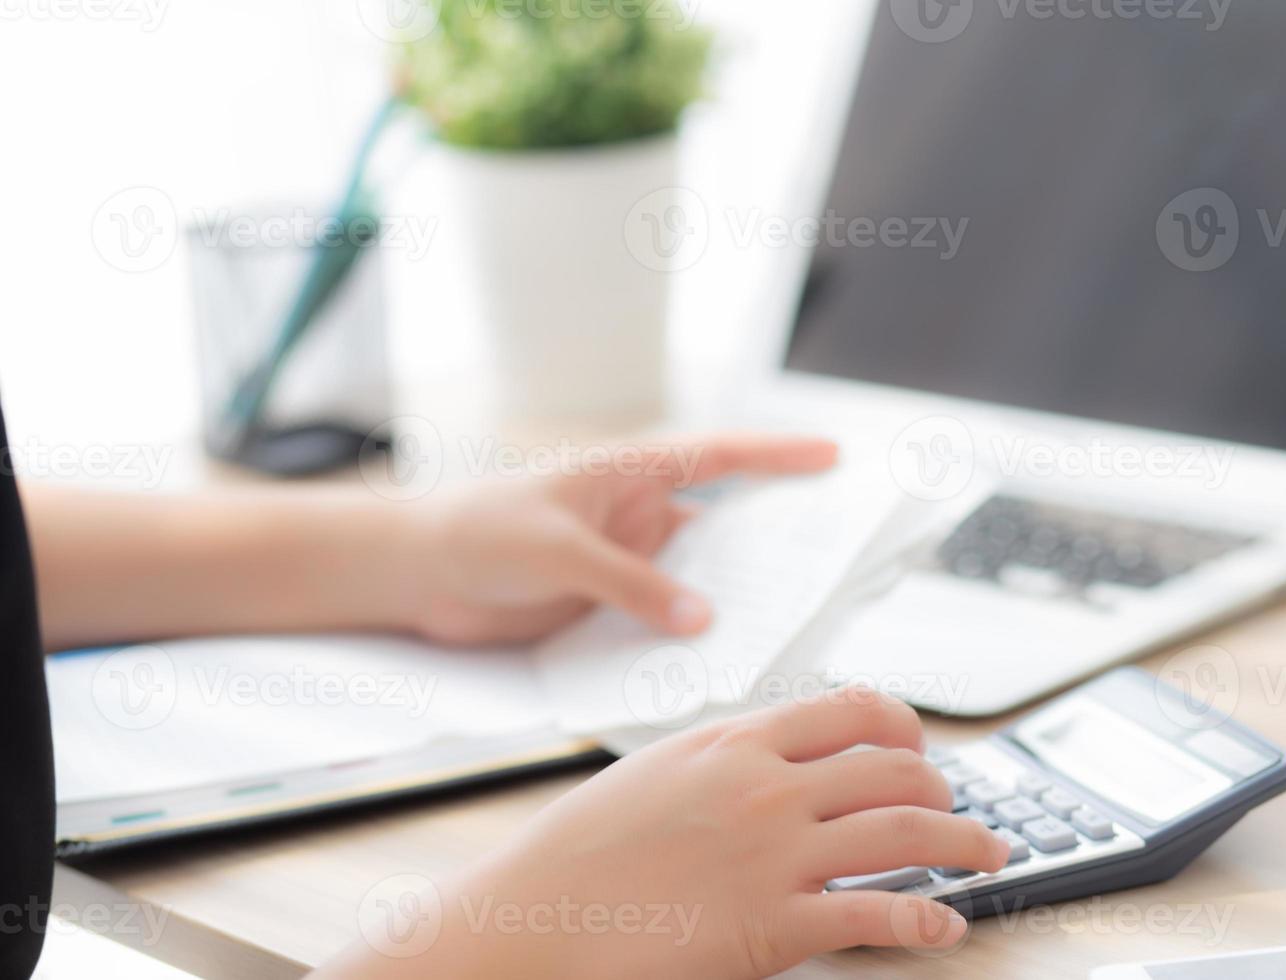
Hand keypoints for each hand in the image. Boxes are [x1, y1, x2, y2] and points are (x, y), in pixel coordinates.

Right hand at [318, 689, 1009, 978]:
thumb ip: (725, 759)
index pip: (850, 711)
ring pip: (905, 835)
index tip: (920, 747)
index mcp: (735, 743)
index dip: (903, 726)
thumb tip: (777, 756)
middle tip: (959, 810)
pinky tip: (944, 924)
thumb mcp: (657, 772)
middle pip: (894, 772)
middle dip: (944, 790)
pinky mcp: (774, 926)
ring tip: (987, 856)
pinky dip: (925, 920)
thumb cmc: (583, 848)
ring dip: (963, 844)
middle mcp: (766, 789)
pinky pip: (876, 917)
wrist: (536, 915)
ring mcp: (775, 856)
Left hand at [404, 434, 837, 645]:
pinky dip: (687, 642)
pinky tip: (716, 666)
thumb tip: (702, 621)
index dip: (776, 458)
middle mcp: (639, 516)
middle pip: (723, 528)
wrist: (418, 575)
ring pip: (698, 583)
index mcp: (630, 474)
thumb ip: (630, 583)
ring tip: (789, 629)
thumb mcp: (559, 551)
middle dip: (775, 544)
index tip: (833, 459)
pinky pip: (662, 623)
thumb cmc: (481, 532)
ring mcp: (627, 563)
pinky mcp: (608, 607)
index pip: (717, 458)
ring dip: (733, 604)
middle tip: (833, 568)